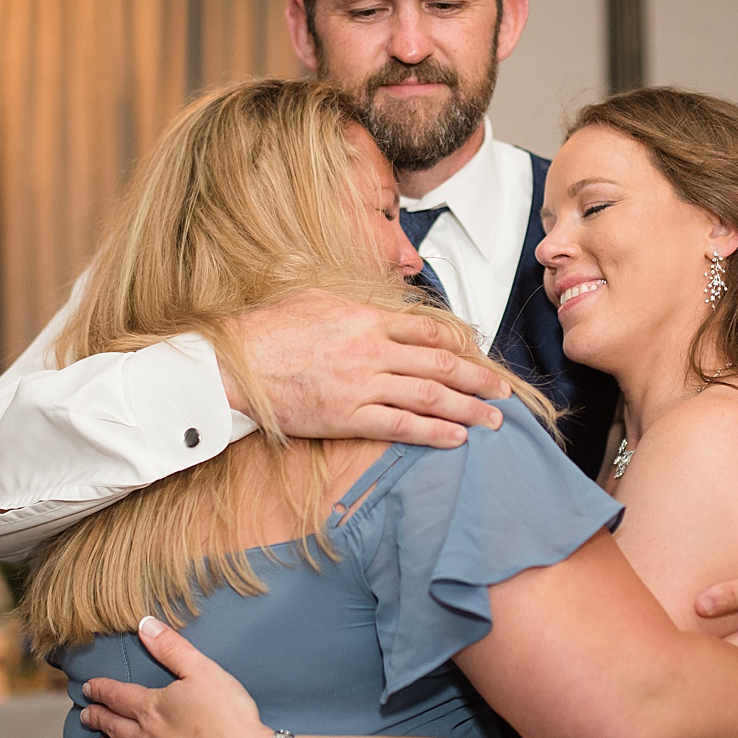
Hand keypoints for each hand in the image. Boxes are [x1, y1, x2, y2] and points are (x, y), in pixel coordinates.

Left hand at [81, 616, 275, 737]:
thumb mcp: (202, 671)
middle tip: (86, 716)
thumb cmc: (228, 715)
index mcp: (152, 709)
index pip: (118, 696)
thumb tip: (144, 624)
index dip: (101, 690)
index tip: (88, 688)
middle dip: (97, 719)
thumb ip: (171, 648)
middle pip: (114, 728)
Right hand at [223, 291, 508, 447]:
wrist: (233, 362)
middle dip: (477, 378)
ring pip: (429, 395)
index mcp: (366, 318)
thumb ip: (355, 304)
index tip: (479, 355)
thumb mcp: (317, 299)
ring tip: (493, 420)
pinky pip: (400, 425)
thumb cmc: (269, 329)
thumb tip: (381, 306)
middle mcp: (371, 349)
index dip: (460, 343)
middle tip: (503, 391)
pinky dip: (432, 432)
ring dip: (467, 409)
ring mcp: (361, 384)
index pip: (428, 330)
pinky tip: (456, 438)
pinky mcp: (346, 416)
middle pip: (440, 362)